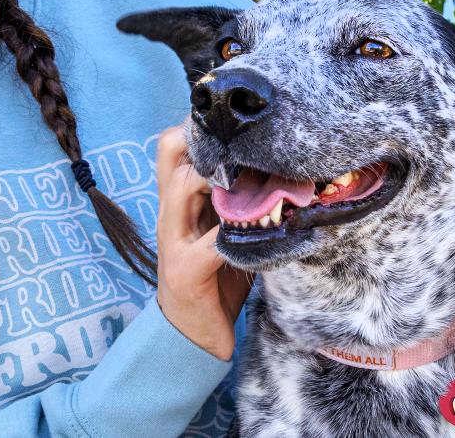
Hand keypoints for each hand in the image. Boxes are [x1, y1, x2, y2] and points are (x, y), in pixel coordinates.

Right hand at [153, 125, 251, 359]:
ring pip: (182, 185)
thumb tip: (286, 173)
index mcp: (178, 200)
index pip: (172, 144)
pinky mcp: (183, 269)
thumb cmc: (216, 279)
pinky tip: (268, 231)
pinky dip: (238, 233)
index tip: (240, 118)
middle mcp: (169, 212)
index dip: (199, 125)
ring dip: (222, 178)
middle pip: (169, 151)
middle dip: (208, 139)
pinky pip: (211, 242)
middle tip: (249, 141)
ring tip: (258, 178)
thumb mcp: (224, 231)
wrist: (193, 335)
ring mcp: (172, 238)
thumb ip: (240, 203)